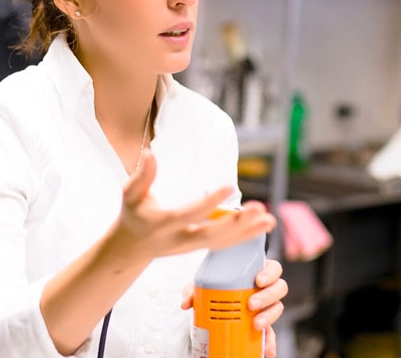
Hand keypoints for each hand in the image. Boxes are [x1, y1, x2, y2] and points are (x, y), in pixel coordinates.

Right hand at [109, 149, 275, 262]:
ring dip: (247, 232)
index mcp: (164, 224)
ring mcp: (191, 247)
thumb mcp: (130, 195)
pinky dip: (245, 236)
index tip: (229, 187)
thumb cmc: (132, 214)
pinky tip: (263, 226)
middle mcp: (180, 240)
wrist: (132, 246)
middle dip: (237, 224)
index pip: (190, 214)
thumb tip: (149, 153)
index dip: (210, 202)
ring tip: (270, 220)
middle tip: (260, 210)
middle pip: (212, 235)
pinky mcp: (199, 247)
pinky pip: (225, 244)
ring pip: (223, 242)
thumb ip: (142, 176)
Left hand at [180, 259, 287, 357]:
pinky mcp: (264, 325)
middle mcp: (265, 290)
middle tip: (251, 304)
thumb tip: (186, 303)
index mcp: (256, 274)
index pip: (273, 268)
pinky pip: (272, 333)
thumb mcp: (203, 286)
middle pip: (279, 288)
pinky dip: (270, 343)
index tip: (257, 280)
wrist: (214, 308)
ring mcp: (266, 308)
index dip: (269, 273)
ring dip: (269, 316)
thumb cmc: (214, 289)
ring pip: (277, 308)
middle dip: (267, 296)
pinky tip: (267, 350)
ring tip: (256, 324)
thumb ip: (193, 291)